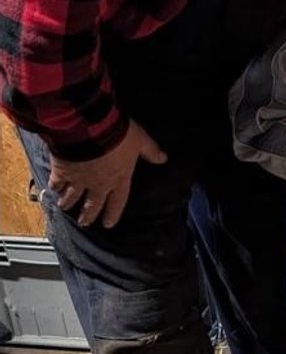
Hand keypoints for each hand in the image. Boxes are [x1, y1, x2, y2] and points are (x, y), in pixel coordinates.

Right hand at [48, 121, 165, 227]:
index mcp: (119, 179)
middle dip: (88, 215)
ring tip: (64, 208)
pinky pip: (56, 183)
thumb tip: (164, 159)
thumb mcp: (141, 140)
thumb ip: (151, 151)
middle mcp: (98, 184)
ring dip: (68, 203)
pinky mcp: (62, 171)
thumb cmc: (119, 135)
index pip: (118, 201)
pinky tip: (52, 190)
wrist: (89, 129)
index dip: (113, 213)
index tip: (108, 224)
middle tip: (84, 223)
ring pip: (72, 196)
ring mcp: (79, 179)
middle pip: (93, 204)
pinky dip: (54, 187)